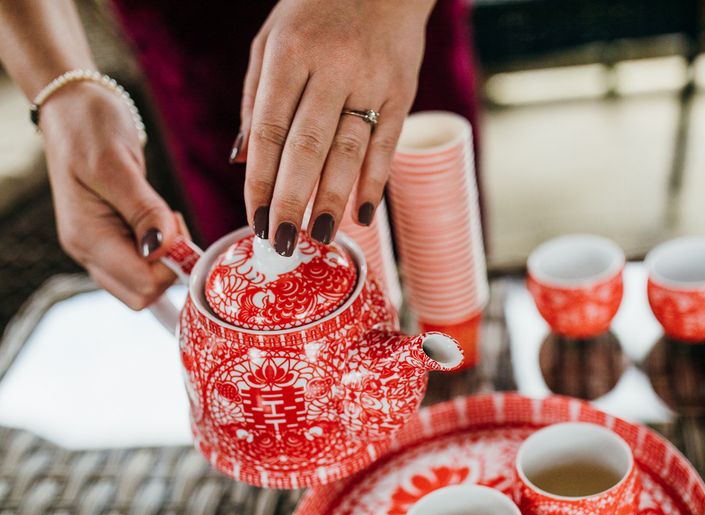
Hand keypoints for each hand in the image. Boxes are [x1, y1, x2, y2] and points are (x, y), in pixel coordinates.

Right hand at [40, 82, 180, 308]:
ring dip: (166, 260)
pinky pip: (142, 266)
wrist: (71, 106)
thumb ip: (144, 211)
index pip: (142, 285)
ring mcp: (98, 248)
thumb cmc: (90, 126)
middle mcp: (88, 252)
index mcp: (87, 239)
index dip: (171, 267)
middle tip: (172, 222)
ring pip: (143, 284)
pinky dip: (160, 251)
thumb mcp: (117, 164)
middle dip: (169, 268)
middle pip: (142, 295)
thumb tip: (163, 250)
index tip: (176, 225)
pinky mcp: (110, 240)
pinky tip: (158, 220)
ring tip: (163, 216)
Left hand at [233, 0, 433, 254]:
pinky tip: (363, 215)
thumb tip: (241, 161)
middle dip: (291, 201)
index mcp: (289, 53)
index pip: (268, 129)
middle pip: (307, 147)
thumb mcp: (271, 42)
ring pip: (348, 152)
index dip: (259, 180)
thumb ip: (254, 99)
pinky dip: (375, 183)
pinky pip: (387, 146)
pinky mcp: (403, 93)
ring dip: (332, 200)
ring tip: (319, 237)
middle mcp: (332, 67)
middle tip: (281, 242)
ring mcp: (372, 80)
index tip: (254, 218)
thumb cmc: (315, 14)